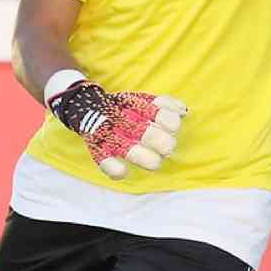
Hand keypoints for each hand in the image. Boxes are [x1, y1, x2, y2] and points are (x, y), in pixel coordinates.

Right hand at [47, 79, 187, 179]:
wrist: (87, 106)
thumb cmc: (124, 108)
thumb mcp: (142, 100)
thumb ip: (164, 104)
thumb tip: (183, 111)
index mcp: (138, 108)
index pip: (165, 117)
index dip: (171, 123)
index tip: (170, 127)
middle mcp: (125, 121)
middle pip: (152, 136)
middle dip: (164, 144)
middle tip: (165, 147)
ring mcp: (111, 136)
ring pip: (133, 152)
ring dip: (149, 160)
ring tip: (153, 160)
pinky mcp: (98, 150)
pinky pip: (106, 163)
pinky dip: (116, 170)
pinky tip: (123, 171)